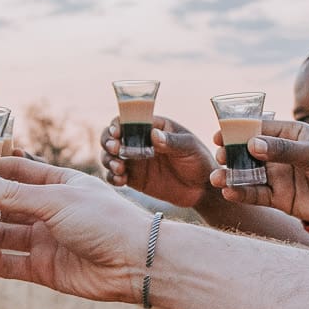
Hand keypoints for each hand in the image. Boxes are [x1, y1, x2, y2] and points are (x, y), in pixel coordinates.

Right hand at [0, 156, 151, 303]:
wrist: (136, 263)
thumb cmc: (103, 220)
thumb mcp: (55, 200)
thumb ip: (13, 193)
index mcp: (59, 184)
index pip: (17, 172)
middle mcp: (51, 211)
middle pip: (6, 205)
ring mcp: (47, 241)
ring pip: (5, 234)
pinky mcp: (46, 270)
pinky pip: (12, 264)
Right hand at [100, 114, 216, 208]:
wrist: (201, 189)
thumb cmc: (198, 160)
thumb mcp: (189, 148)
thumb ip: (171, 141)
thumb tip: (153, 135)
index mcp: (152, 127)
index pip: (128, 119)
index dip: (118, 124)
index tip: (117, 133)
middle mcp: (139, 141)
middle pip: (111, 136)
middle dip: (108, 141)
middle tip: (115, 149)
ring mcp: (134, 160)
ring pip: (109, 156)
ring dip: (108, 160)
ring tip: (119, 168)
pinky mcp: (133, 179)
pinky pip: (115, 176)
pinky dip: (112, 177)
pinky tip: (121, 180)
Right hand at [210, 119, 308, 239]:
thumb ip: (284, 150)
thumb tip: (252, 143)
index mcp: (293, 134)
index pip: (261, 128)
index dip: (239, 130)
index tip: (220, 134)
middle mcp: (283, 154)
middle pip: (250, 152)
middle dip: (232, 154)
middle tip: (219, 157)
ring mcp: (281, 177)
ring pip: (250, 174)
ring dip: (232, 176)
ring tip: (217, 178)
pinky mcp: (282, 199)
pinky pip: (257, 194)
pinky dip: (243, 194)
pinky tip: (230, 193)